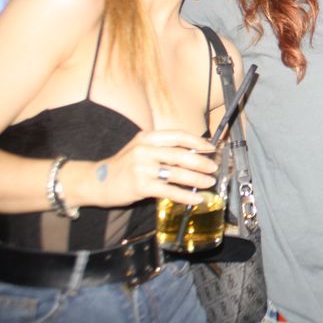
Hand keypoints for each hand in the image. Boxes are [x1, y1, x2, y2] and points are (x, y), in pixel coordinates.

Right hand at [90, 130, 217, 206]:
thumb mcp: (139, 149)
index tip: (210, 147)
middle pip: (180, 155)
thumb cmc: (122, 166)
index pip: (177, 135)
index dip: (197, 141)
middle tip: (213, 168)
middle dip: (201, 162)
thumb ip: (161, 149)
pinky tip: (196, 199)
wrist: (95, 181)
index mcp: (147, 138)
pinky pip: (169, 191)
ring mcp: (142, 168)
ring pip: (177, 173)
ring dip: (197, 179)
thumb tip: (192, 153)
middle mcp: (145, 150)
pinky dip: (185, 195)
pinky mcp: (140, 186)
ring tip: (209, 183)